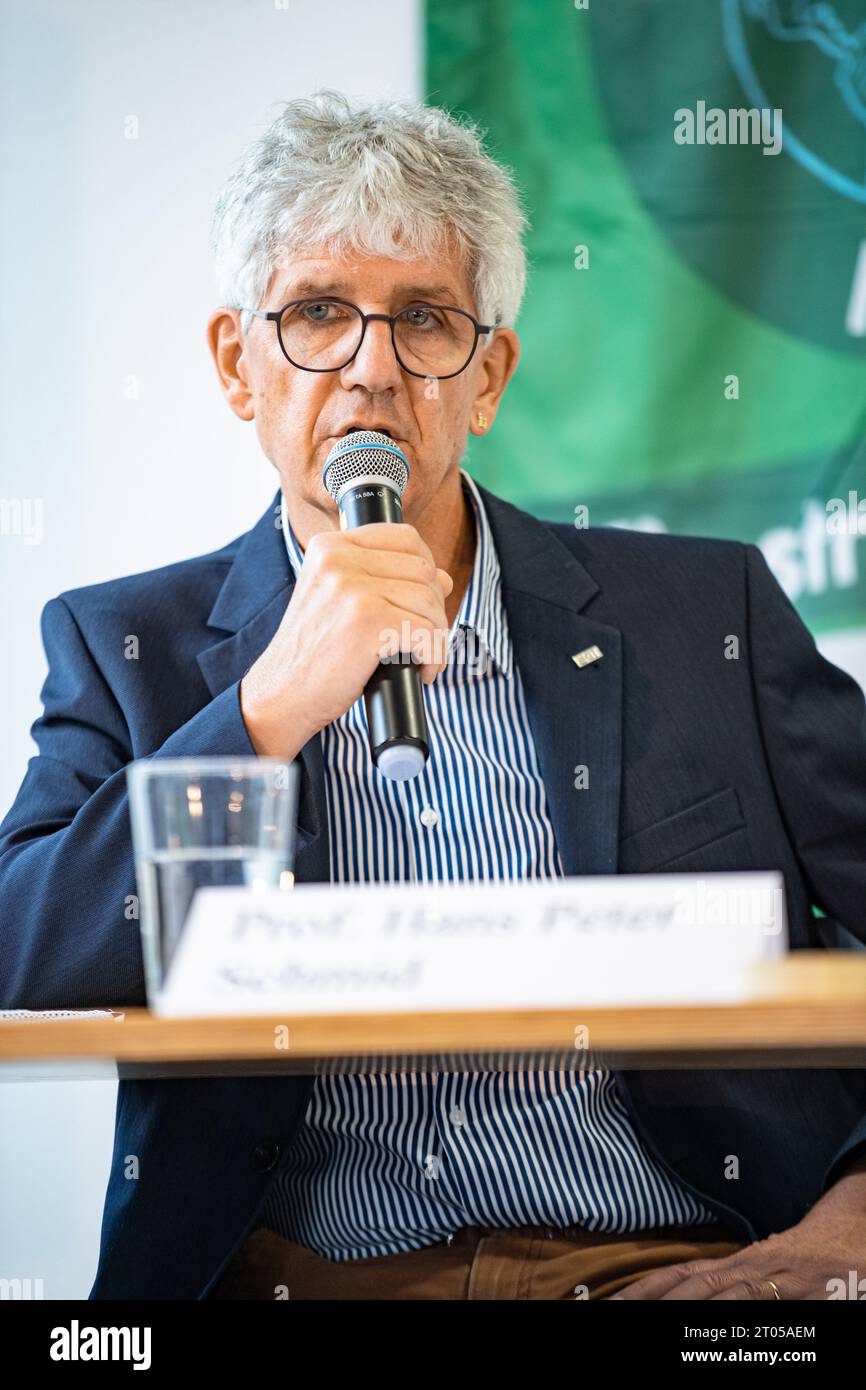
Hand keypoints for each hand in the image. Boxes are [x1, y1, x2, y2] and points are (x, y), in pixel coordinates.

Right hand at [240, 522, 452, 758]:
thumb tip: (444, 578)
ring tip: (422, 657)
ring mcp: (352, 589)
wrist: (281, 695)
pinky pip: (426, 631)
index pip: (404, 537)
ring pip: (429, 600)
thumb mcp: (338, 603)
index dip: (426, 569)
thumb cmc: (314, 655)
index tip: (423, 601)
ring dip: (437, 634)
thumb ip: (383, 581)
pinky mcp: (368, 621)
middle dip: (434, 607)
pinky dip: (433, 655)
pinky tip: (420, 671)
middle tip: (424, 638)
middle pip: (422, 569)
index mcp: (329, 547)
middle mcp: (338, 559)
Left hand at [608, 1159, 865, 1299]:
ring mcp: (780, 1281)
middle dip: (657, 1301)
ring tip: (663, 1323)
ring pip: (732, 1297)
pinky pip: (775, 1309)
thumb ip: (723, 1281)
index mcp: (733, 1263)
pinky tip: (731, 1331)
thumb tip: (670, 1291)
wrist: (851, 1234)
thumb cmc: (800, 1258)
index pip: (679, 1274)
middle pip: (696, 1286)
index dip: (643, 1288)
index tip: (610, 1303)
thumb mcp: (759, 1268)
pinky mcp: (811, 1294)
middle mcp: (750, 1268)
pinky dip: (752, 1320)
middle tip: (622, 1312)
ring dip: (696, 1311)